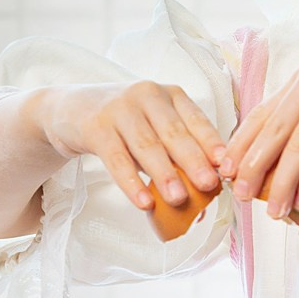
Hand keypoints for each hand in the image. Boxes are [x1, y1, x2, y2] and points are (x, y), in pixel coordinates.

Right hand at [31, 83, 226, 210]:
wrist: (72, 109)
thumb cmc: (125, 124)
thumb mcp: (153, 129)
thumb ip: (176, 156)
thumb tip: (203, 198)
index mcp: (170, 95)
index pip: (196, 119)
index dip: (212, 142)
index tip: (227, 165)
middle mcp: (147, 95)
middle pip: (174, 132)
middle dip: (193, 160)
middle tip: (209, 185)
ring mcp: (120, 108)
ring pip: (146, 145)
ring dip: (164, 174)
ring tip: (178, 199)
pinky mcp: (96, 126)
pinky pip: (116, 158)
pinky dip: (131, 182)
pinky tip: (143, 202)